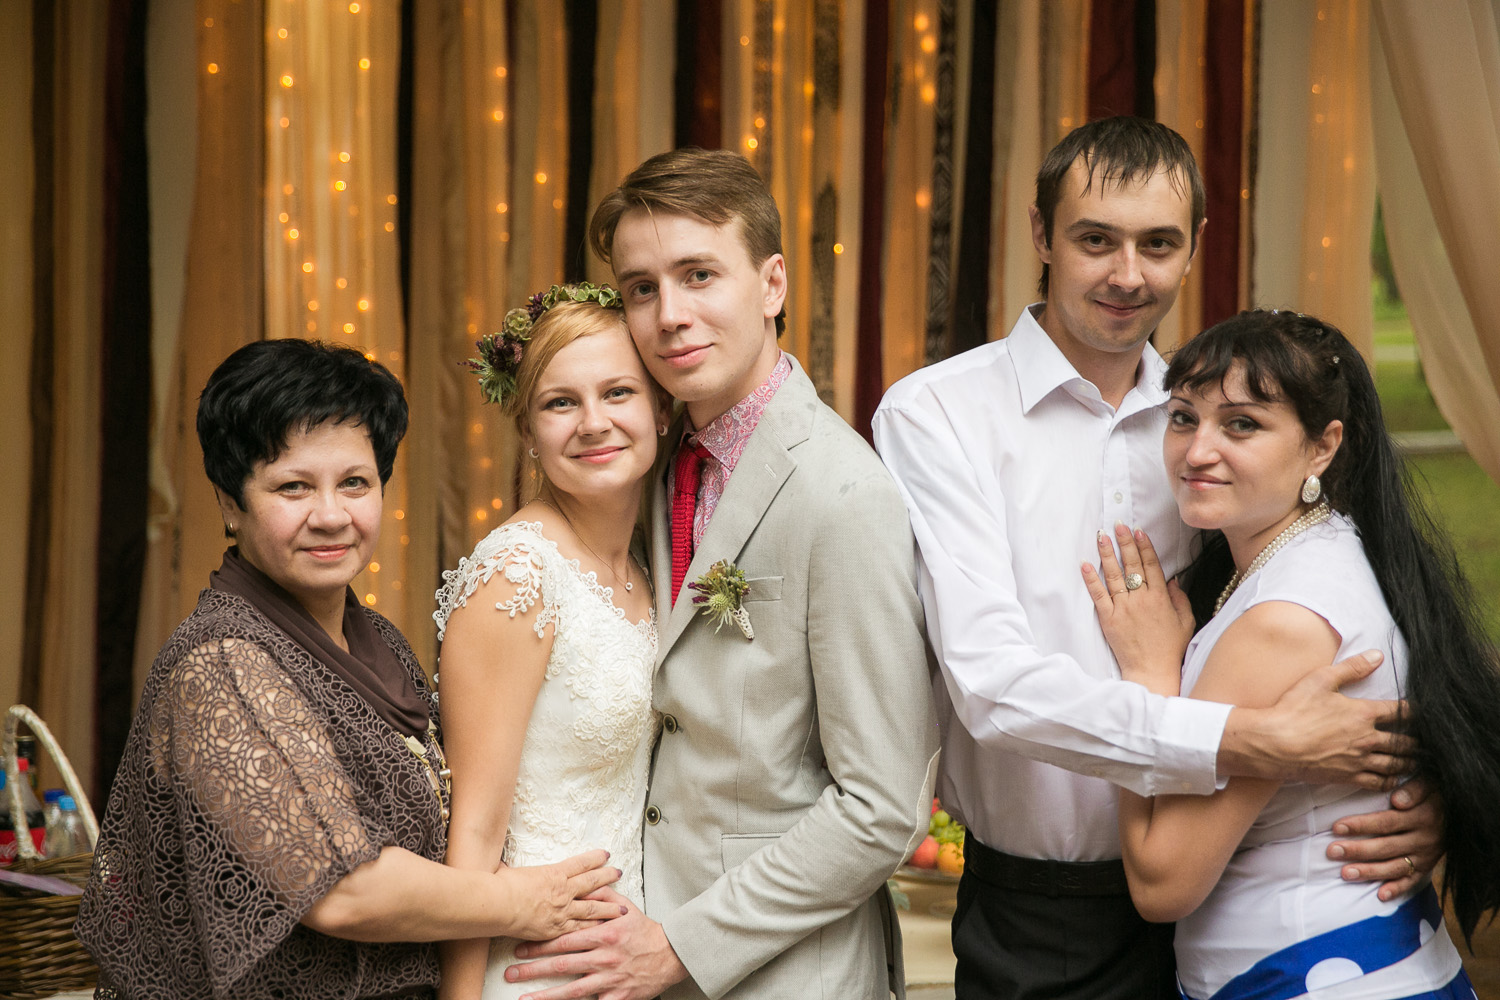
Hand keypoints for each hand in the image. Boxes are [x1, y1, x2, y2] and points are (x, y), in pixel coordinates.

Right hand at [502, 851, 625, 940]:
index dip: (595, 858)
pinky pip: (580, 928)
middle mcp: (563, 890)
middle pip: (592, 882)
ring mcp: (562, 910)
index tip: (606, 854)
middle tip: (619, 874)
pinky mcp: (557, 928)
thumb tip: (501, 864)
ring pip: (592, 907)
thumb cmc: (500, 885)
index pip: (581, 863)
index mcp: (553, 872)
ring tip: (623, 907)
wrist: (497, 905)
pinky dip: (593, 927)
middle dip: (608, 877)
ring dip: (609, 906)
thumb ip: (512, 868)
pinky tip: (603, 927)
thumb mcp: (508, 870)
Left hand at [506, 889, 687, 999]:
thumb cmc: (644, 931)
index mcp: (603, 934)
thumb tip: (583, 883)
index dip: (540, 944)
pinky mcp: (618, 997)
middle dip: (533, 969)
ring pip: (573, 990)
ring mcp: (610, 980)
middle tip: (512, 972)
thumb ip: (601, 895)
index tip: (520, 947)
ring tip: (524, 999)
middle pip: (562, 964)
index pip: (565, 939)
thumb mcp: (625, 907)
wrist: (671, 954)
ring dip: (546, 996)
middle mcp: (604, 957)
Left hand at [1081, 523, 1193, 692]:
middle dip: (1124, 542)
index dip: (1144, 546)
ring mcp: (1124, 608)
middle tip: (1118, 525)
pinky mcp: (1109, 619)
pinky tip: (1085, 565)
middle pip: (1132, 565)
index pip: (1151, 565)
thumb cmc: (1171, 649)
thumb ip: (1179, 598)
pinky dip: (1091, 580)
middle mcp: (1142, 599)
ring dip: (1107, 554)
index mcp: (1161, 598)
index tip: (1137, 531)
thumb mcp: (1185, 621)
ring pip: (1114, 575)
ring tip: (1101, 537)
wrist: (1153, 671)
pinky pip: (1098, 595)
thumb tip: (1172, 579)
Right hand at [1219, 651, 1416, 785]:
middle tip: (1430, 742)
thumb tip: (1378, 656)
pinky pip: (1379, 782)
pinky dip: (1392, 781)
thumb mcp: (1321, 679)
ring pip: (1397, 764)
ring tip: (1418, 761)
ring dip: (1410, 762)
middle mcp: (1368, 739)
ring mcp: (1359, 760)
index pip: (1402, 711)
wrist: (1274, 743)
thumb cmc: (1294, 709)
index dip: (1417, 711)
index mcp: (1364, 713)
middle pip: (1405, 742)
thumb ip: (1352, 667)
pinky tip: (1395, 779)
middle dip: (1419, 741)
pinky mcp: (1348, 777)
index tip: (1426, 711)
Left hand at [1329, 777, 1444, 900]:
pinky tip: (1380, 895)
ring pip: (1395, 867)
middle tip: (1332, 851)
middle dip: (1357, 850)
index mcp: (1421, 817)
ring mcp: (1426, 856)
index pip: (1385, 823)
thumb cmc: (1436, 793)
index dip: (1361, 825)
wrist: (1461, 814)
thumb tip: (1398, 800)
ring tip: (1345, 874)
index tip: (1336, 827)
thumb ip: (1415, 790)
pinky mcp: (1428, 867)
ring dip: (1370, 872)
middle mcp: (1423, 839)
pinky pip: (1413, 881)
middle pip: (1385, 847)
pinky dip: (1397, 889)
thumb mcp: (1430, 784)